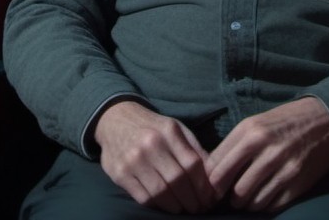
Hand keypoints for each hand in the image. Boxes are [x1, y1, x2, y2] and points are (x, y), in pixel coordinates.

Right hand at [94, 100, 216, 213]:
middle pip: (177, 180)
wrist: (115, 119)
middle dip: (191, 199)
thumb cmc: (152, 127)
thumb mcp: (175, 128)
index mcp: (169, 131)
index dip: (203, 185)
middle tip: (198, 208)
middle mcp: (151, 145)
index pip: (192, 164)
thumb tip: (213, 173)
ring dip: (175, 206)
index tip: (209, 197)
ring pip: (160, 192)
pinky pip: (143, 197)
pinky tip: (166, 205)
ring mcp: (133, 160)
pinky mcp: (120, 174)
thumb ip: (194, 148)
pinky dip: (158, 205)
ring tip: (183, 209)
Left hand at [206, 97, 328, 212]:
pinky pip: (272, 206)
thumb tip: (211, 172)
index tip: (212, 187)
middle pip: (235, 189)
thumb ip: (233, 145)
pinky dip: (264, 205)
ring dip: (245, 204)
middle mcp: (267, 149)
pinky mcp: (298, 183)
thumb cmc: (283, 121)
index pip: (218, 167)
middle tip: (229, 196)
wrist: (323, 120)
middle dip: (228, 197)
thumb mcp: (255, 123)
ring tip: (246, 197)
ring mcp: (285, 168)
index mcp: (251, 131)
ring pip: (252, 202)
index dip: (211, 182)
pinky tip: (264, 196)